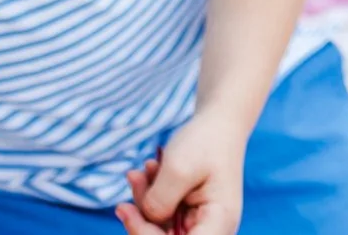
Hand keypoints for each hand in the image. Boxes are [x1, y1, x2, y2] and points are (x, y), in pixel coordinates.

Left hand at [119, 110, 247, 234]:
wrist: (220, 124)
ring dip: (143, 204)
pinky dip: (149, 199)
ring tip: (143, 171)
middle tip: (134, 180)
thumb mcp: (178, 168)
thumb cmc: (206, 141)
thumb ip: (157, 203)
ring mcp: (199, 227)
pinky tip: (149, 174)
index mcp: (219, 223)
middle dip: (141, 217)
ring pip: (158, 232)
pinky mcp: (187, 219)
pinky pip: (160, 221)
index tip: (127, 210)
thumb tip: (144, 222)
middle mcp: (211, 231)